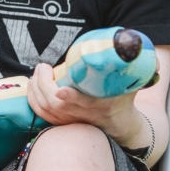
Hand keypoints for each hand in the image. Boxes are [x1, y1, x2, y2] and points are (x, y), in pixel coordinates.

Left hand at [26, 64, 146, 146]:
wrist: (121, 125)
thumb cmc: (124, 99)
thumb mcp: (134, 83)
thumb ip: (138, 65)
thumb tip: (137, 45)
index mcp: (101, 106)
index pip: (84, 104)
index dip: (71, 98)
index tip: (59, 89)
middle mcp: (84, 116)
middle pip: (58, 105)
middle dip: (44, 86)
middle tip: (43, 67)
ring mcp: (72, 121)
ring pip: (47, 111)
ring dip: (35, 92)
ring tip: (35, 74)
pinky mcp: (63, 122)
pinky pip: (42, 115)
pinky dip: (33, 101)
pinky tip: (31, 87)